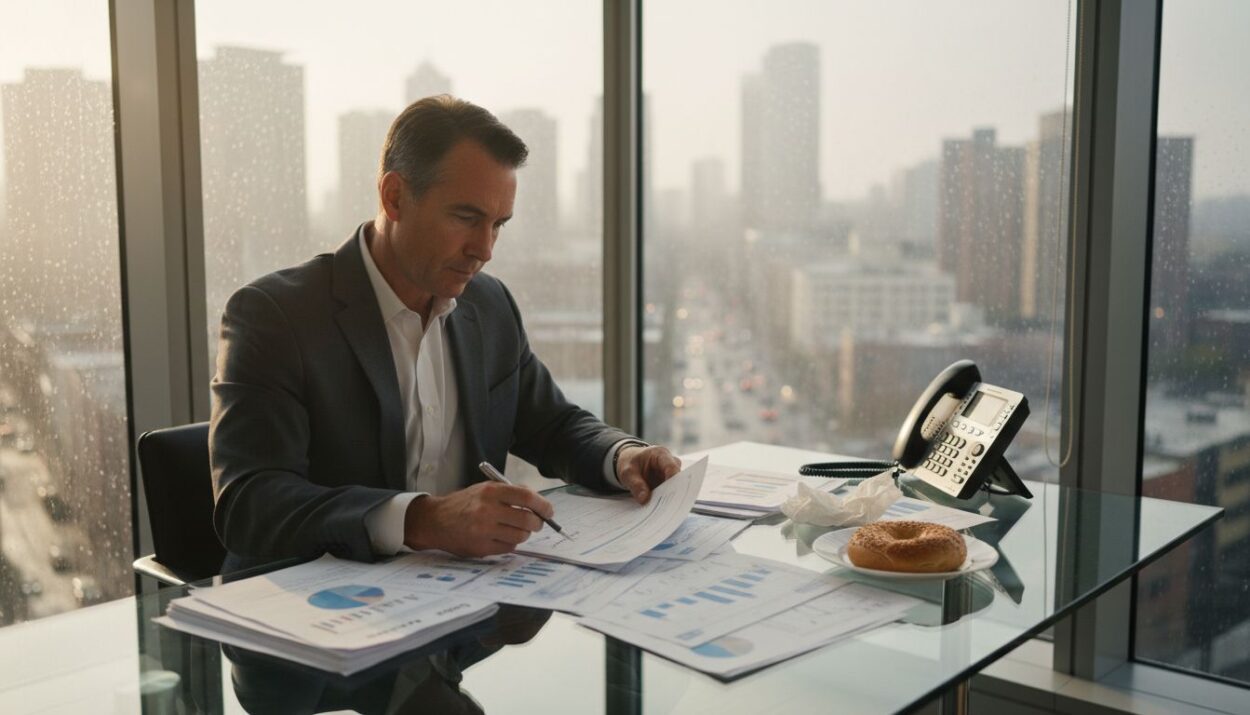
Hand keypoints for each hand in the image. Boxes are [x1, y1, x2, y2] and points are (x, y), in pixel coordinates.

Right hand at [403, 482, 553, 556]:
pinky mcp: (481, 548)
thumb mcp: (484, 489)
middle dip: (537, 523)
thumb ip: (510, 493)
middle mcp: (487, 510)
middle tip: (536, 523)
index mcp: (490, 492)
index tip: (548, 511)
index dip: (543, 505)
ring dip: (524, 534)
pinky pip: (508, 548)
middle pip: (527, 520)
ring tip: (516, 529)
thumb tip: (538, 503)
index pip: (526, 497)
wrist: (436, 521)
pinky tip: (502, 537)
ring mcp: (484, 531)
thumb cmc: (464, 504)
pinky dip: (510, 543)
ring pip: (520, 536)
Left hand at [616, 444, 682, 503]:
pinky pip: (670, 492)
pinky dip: (665, 500)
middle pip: (677, 478)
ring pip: (675, 487)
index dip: (673, 478)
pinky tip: (660, 509)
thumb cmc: (630, 463)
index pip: (671, 466)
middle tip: (668, 506)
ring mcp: (670, 474)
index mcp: (660, 454)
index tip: (672, 491)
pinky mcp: (668, 483)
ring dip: (669, 498)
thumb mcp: (627, 473)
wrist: (630, 462)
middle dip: (673, 492)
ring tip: (663, 510)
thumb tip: (644, 499)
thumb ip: (635, 484)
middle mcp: (670, 463)